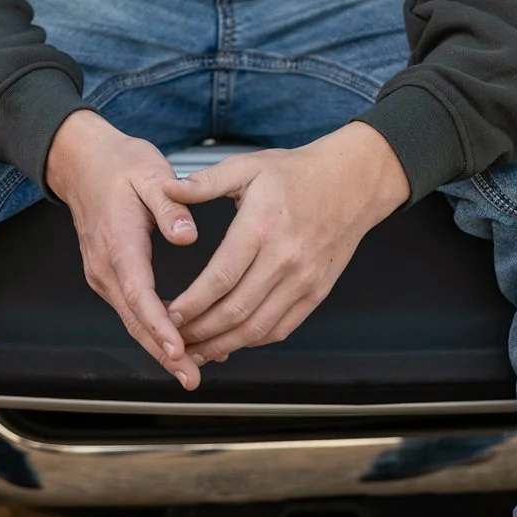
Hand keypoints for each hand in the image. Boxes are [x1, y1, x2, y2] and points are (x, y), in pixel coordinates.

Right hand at [45, 110, 202, 389]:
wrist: (83, 161)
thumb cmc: (120, 164)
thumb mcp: (150, 172)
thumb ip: (170, 205)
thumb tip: (188, 235)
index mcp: (118, 241)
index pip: (138, 292)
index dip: (158, 324)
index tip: (178, 347)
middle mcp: (106, 266)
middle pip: (134, 319)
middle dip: (163, 352)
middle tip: (192, 377)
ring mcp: (103, 273)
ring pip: (132, 319)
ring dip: (159, 346)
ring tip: (191, 369)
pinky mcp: (108, 274)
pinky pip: (131, 309)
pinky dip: (153, 328)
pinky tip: (178, 341)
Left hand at [162, 122, 408, 367]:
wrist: (351, 182)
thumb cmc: (294, 172)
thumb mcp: (247, 166)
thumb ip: (204, 181)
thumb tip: (165, 189)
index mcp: (262, 226)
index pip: (221, 277)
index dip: (192, 303)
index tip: (168, 315)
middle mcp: (285, 258)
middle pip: (236, 310)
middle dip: (200, 331)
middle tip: (174, 338)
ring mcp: (304, 280)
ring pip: (258, 327)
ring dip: (223, 344)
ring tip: (196, 350)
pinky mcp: (317, 293)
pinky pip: (281, 328)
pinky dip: (253, 340)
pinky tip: (230, 341)